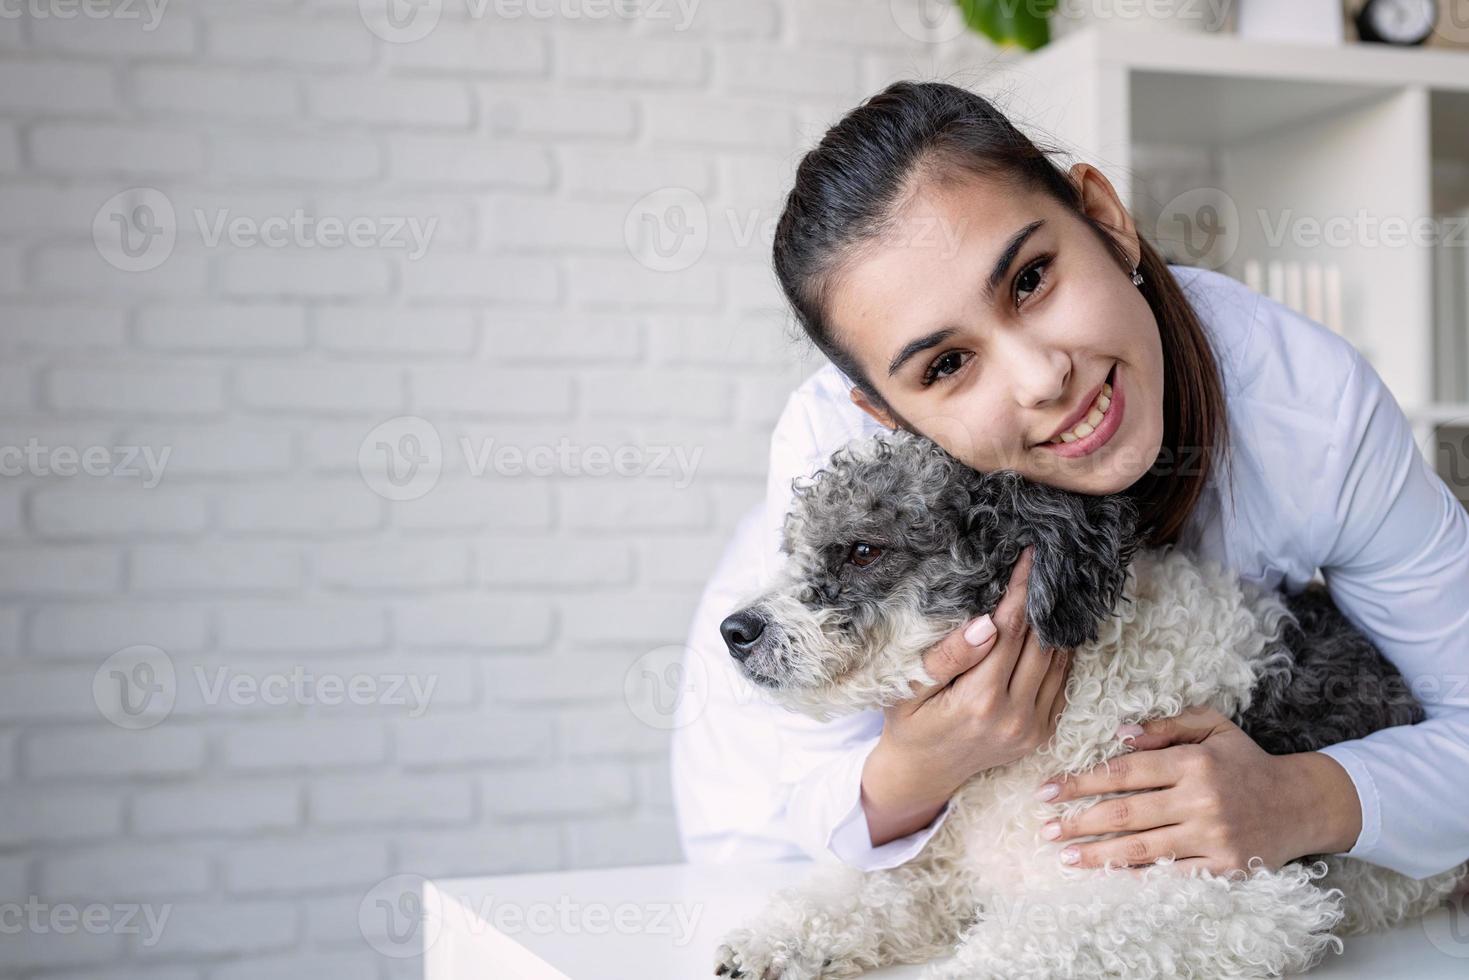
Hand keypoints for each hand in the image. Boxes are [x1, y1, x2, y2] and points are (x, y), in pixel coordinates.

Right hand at [862, 546, 1073, 846]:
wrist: (923, 772)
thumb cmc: (909, 723)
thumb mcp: (910, 689)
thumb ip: (947, 657)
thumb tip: (986, 625)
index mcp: (979, 702)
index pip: (1010, 631)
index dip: (1022, 590)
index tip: (1031, 556)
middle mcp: (1014, 717)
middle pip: (1041, 642)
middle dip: (1044, 599)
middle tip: (1047, 562)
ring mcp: (1033, 729)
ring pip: (1058, 661)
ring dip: (1057, 623)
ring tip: (1053, 587)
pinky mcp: (1042, 734)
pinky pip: (1061, 682)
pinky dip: (1060, 652)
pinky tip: (1050, 626)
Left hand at [1036, 705, 1361, 874]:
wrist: (1301, 804)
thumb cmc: (1247, 761)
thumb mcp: (1212, 726)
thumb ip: (1166, 726)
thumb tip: (1120, 734)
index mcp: (1193, 762)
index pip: (1123, 772)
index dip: (1081, 781)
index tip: (1047, 790)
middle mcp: (1201, 800)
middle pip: (1125, 812)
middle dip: (1079, 821)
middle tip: (1047, 828)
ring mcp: (1212, 837)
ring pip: (1142, 848)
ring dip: (1098, 854)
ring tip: (1066, 855)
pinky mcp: (1223, 867)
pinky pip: (1170, 874)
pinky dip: (1136, 876)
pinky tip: (1107, 875)